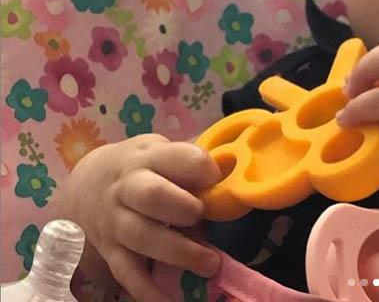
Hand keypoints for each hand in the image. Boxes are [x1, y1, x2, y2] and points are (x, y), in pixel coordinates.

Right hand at [60, 134, 221, 301]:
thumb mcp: (162, 152)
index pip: (174, 156)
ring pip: (142, 236)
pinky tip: (171, 301)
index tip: (215, 177)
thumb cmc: (142, 166)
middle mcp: (127, 188)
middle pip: (152, 196)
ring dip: (179, 251)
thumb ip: (191, 162)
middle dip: (182, 207)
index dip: (198, 167)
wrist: (87, 185)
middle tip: (202, 215)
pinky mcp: (110, 251)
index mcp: (148, 157)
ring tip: (210, 263)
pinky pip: (127, 273)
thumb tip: (229, 170)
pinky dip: (147, 291)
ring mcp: (116, 221)